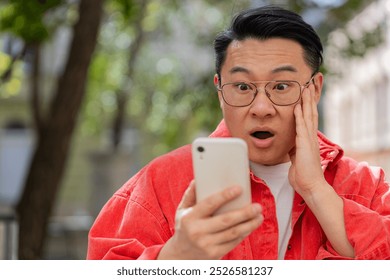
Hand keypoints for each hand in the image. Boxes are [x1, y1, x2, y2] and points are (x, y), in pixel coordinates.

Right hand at [158, 180, 262, 258]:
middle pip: (226, 220)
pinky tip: (251, 226)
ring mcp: (206, 244)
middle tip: (257, 206)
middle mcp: (197, 231)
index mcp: (189, 217)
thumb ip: (191, 194)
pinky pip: (233, 242)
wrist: (181, 255)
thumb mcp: (182, 210)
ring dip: (249, 224)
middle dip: (244, 213)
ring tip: (259, 216)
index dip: (225, 196)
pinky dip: (244, 233)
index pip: (209, 204)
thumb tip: (199, 179)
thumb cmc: (185, 227)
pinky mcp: (215, 254)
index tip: (239, 189)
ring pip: (233, 233)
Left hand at [288, 85, 354, 256]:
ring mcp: (308, 140)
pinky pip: (301, 127)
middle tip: (308, 85)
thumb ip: (294, 152)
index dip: (306, 107)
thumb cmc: (303, 176)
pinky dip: (299, 115)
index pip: (307, 120)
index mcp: (307, 141)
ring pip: (307, 116)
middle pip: (310, 114)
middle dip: (308, 99)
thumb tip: (290, 148)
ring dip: (306, 102)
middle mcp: (310, 138)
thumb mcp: (295, 160)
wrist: (310, 186)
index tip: (305, 95)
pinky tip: (298, 105)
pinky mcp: (305, 145)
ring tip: (305, 88)